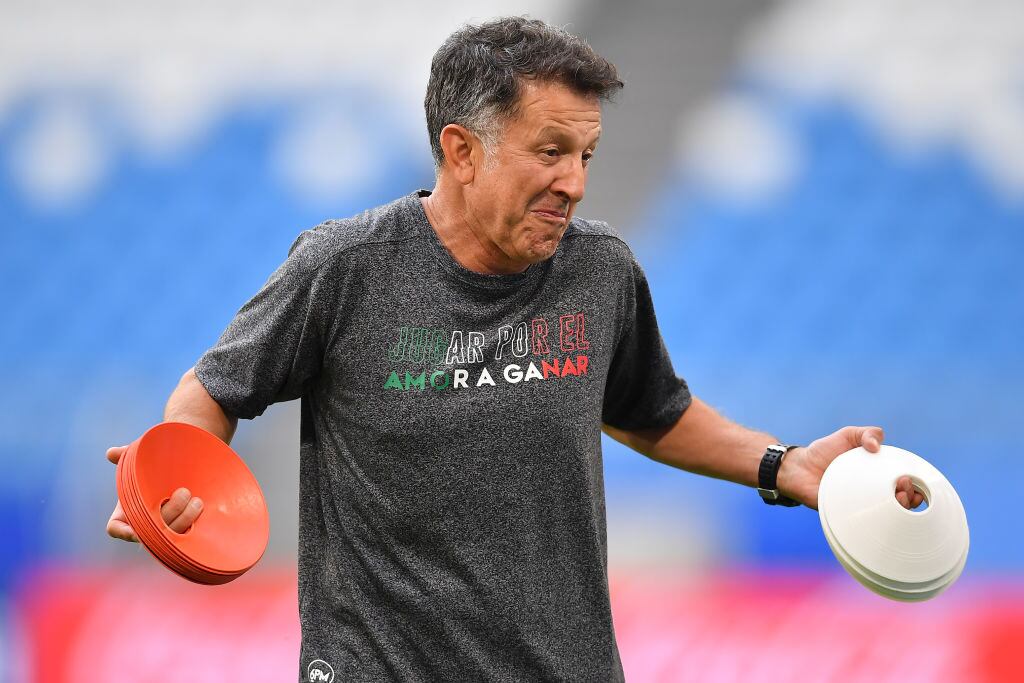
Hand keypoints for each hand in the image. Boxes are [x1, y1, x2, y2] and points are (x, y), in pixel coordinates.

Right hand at [106, 445, 203, 541]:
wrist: (189, 465)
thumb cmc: (159, 464)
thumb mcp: (143, 459)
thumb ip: (126, 456)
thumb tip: (112, 453)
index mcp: (126, 511)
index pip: (116, 528)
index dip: (124, 530)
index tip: (138, 523)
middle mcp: (144, 525)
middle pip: (150, 532)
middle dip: (168, 514)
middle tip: (184, 493)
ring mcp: (164, 531)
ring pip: (170, 538)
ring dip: (184, 521)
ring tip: (197, 501)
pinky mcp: (184, 533)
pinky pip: (187, 540)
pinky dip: (194, 530)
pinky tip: (203, 513)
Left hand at [777, 426, 921, 510]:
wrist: (797, 465)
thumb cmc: (823, 451)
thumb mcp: (848, 435)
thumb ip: (866, 433)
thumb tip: (877, 445)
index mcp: (876, 477)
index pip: (903, 487)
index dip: (916, 488)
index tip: (914, 482)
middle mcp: (870, 494)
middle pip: (900, 504)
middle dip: (910, 498)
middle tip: (903, 487)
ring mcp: (859, 507)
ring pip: (885, 516)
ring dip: (898, 510)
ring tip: (897, 498)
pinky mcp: (844, 516)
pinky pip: (861, 524)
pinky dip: (872, 520)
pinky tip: (877, 511)